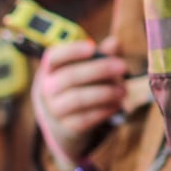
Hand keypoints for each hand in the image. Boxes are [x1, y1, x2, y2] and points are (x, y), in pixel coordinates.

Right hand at [32, 37, 127, 170]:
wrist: (62, 125)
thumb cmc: (78, 88)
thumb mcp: (84, 72)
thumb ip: (99, 56)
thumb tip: (115, 43)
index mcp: (49, 70)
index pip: (53, 57)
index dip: (71, 51)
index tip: (92, 47)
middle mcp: (47, 89)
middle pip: (69, 77)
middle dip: (99, 70)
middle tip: (123, 67)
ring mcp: (54, 110)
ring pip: (77, 99)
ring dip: (104, 93)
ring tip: (123, 90)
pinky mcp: (66, 128)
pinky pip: (84, 119)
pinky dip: (103, 111)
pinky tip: (117, 105)